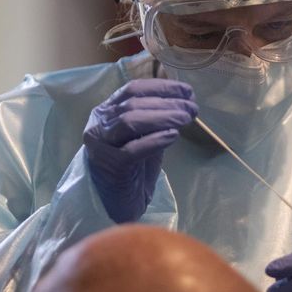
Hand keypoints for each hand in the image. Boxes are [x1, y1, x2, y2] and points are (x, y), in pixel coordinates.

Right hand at [83, 79, 196, 222]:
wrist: (117, 203)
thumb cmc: (132, 168)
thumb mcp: (145, 136)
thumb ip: (156, 119)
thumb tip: (184, 102)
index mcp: (106, 112)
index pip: (133, 90)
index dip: (161, 87)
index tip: (187, 91)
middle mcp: (100, 124)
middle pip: (133, 105)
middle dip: (167, 103)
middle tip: (192, 108)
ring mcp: (102, 145)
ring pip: (130, 122)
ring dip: (162, 117)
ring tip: (185, 119)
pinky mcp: (110, 166)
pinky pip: (132, 150)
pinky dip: (154, 140)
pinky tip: (173, 136)